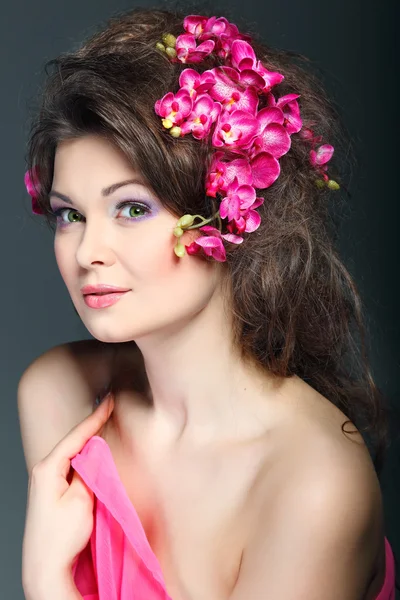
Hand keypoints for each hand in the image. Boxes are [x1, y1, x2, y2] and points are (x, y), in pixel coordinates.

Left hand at [22, 393, 113, 591]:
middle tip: (110, 410)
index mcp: (47, 468)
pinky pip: (72, 470)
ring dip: (90, 446)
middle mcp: (43, 472)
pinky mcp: (52, 495)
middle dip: (92, 428)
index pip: (76, 436)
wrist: (45, 568)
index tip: (109, 401)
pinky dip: (86, 462)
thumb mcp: (81, 499)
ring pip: (73, 457)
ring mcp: (46, 484)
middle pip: (73, 443)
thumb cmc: (60, 537)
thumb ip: (89, 471)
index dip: (95, 418)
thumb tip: (96, 453)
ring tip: (106, 430)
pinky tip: (96, 460)